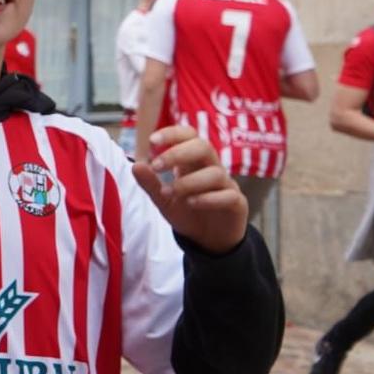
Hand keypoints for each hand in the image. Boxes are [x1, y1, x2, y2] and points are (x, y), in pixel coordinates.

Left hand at [131, 126, 247, 253]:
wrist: (209, 240)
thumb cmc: (188, 212)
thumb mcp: (164, 200)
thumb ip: (150, 183)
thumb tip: (136, 165)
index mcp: (193, 161)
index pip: (189, 136)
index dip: (173, 133)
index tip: (152, 141)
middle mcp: (212, 168)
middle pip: (203, 147)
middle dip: (178, 153)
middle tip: (157, 166)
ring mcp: (227, 185)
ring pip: (215, 173)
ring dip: (189, 181)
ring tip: (169, 192)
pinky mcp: (237, 203)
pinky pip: (228, 195)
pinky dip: (208, 198)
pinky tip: (191, 203)